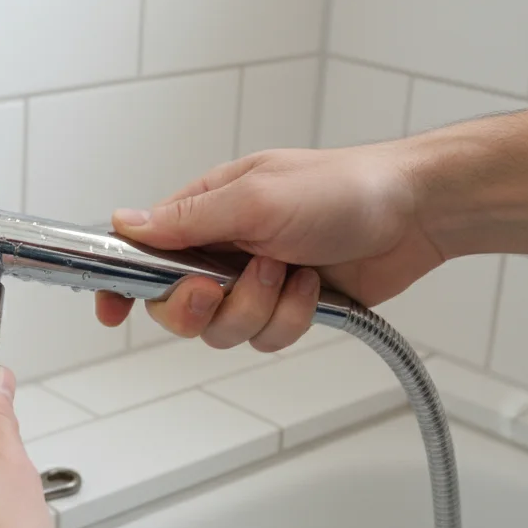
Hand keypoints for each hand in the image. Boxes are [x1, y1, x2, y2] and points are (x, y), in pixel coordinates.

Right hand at [96, 142, 444, 350]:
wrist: (416, 213)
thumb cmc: (342, 188)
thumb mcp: (256, 198)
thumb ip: (188, 220)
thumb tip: (123, 222)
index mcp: (203, 213)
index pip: (140, 253)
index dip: (121, 284)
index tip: (111, 312)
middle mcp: (222, 250)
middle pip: (176, 307)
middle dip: (198, 306)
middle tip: (217, 289)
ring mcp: (254, 283)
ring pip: (222, 331)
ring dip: (257, 308)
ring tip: (289, 271)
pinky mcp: (287, 308)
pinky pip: (267, 339)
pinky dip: (292, 318)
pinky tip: (313, 287)